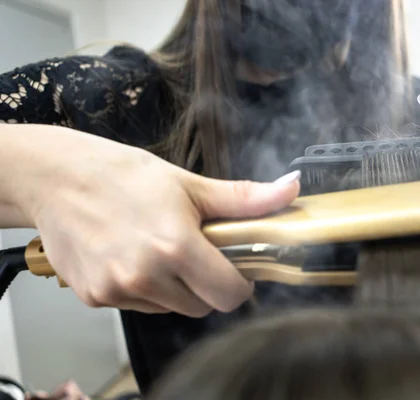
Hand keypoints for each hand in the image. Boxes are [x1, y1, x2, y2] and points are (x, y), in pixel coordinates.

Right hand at [10, 126, 299, 316]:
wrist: (56, 178)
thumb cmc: (121, 175)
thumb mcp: (190, 184)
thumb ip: (245, 198)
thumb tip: (291, 189)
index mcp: (176, 246)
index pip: (230, 295)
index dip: (239, 282)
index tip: (235, 267)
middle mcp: (145, 275)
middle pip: (203, 306)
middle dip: (207, 284)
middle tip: (194, 250)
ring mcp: (118, 290)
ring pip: (171, 308)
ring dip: (175, 287)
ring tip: (159, 249)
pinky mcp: (95, 297)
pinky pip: (139, 306)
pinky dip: (144, 289)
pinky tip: (132, 257)